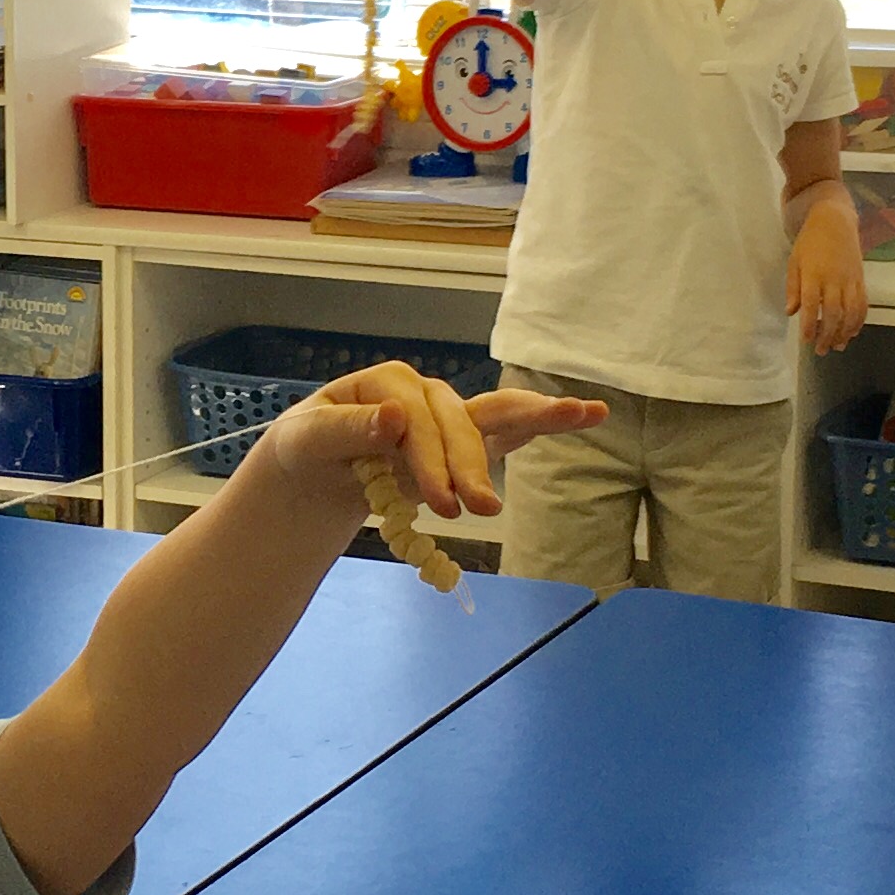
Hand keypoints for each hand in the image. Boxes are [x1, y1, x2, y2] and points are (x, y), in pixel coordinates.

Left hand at [261, 361, 603, 520]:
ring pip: (496, 415)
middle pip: (459, 424)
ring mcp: (448, 417)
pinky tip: (588, 413)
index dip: (430, 459)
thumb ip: (346, 429)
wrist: (314, 469)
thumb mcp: (307, 440)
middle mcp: (425, 393)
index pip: (418, 420)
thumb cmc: (308, 449)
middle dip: (471, 466)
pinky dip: (543, 422)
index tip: (439, 502)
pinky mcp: (463, 443)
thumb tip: (395, 415)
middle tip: (479, 512)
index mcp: (387, 383)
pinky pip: (506, 430)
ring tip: (586, 413)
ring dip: (538, 419)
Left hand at [787, 214, 867, 352]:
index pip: (811, 306)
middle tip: (821, 350)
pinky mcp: (861, 279)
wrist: (835, 221)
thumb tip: (791, 312)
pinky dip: (859, 321)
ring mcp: (850, 280)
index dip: (809, 325)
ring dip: (845, 332)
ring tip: (837, 346)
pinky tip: (853, 332)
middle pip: (833, 313)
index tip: (805, 340)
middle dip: (827, 335)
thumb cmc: (810, 241)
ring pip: (851, 312)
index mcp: (814, 274)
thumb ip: (793, 288)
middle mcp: (834, 279)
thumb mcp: (794, 261)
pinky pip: (863, 304)